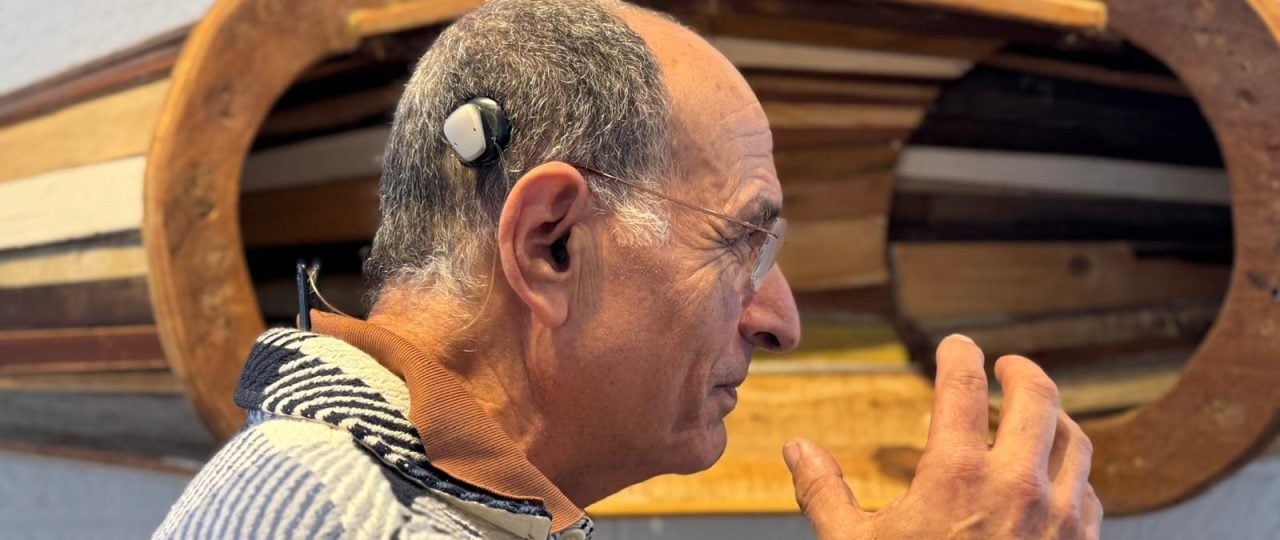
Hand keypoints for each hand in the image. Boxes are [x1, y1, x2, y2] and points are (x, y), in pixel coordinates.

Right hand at [784, 334, 1101, 538]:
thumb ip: (824, 493)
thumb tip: (798, 449)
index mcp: (956, 476)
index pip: (963, 386)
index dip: (958, 354)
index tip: (955, 344)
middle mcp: (1017, 487)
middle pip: (1038, 397)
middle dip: (1021, 371)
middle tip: (1008, 364)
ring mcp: (1059, 519)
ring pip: (1075, 441)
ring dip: (1054, 418)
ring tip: (1035, 414)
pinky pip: (1089, 492)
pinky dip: (1072, 472)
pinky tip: (1053, 477)